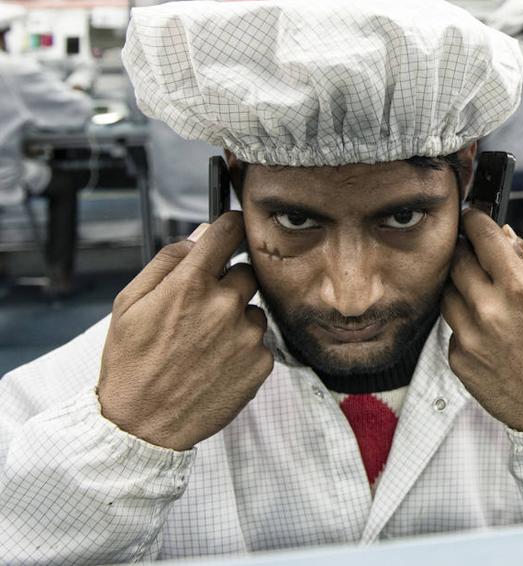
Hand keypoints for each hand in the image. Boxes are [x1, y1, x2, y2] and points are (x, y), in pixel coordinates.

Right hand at [97, 212, 272, 449]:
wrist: (141, 426)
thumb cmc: (131, 363)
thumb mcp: (130, 302)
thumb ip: (167, 260)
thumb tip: (200, 234)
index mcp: (190, 284)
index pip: (228, 231)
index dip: (231, 226)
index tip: (232, 229)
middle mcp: (224, 305)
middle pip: (246, 272)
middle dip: (228, 284)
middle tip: (202, 311)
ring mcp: (246, 335)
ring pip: (253, 309)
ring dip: (236, 319)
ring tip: (205, 345)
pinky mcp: (261, 363)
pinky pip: (260, 342)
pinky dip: (243, 349)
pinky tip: (216, 365)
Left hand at [441, 209, 522, 431]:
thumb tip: (504, 235)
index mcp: (518, 288)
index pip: (482, 236)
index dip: (474, 220)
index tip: (472, 216)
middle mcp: (489, 309)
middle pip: (456, 260)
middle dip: (465, 253)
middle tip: (476, 257)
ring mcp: (470, 335)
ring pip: (447, 292)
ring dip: (461, 288)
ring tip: (485, 301)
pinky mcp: (458, 358)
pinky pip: (451, 326)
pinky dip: (464, 323)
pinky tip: (486, 333)